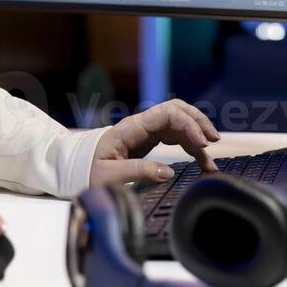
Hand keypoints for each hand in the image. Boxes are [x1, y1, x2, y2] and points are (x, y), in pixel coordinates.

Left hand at [88, 97, 221, 187]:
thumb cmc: (86, 170)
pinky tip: (200, 161)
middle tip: (214, 141)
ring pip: (179, 123)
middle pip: (177, 110)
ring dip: (197, 137)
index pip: (167, 113)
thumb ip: (137, 172)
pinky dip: (190, 146)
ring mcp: (146, 131)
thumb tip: (167, 173)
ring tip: (210, 162)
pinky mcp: (148, 140)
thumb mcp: (107, 176)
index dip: (189, 124)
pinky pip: (175, 136)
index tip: (202, 144)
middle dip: (198, 122)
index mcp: (132, 128)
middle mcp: (141, 125)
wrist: (72, 166)